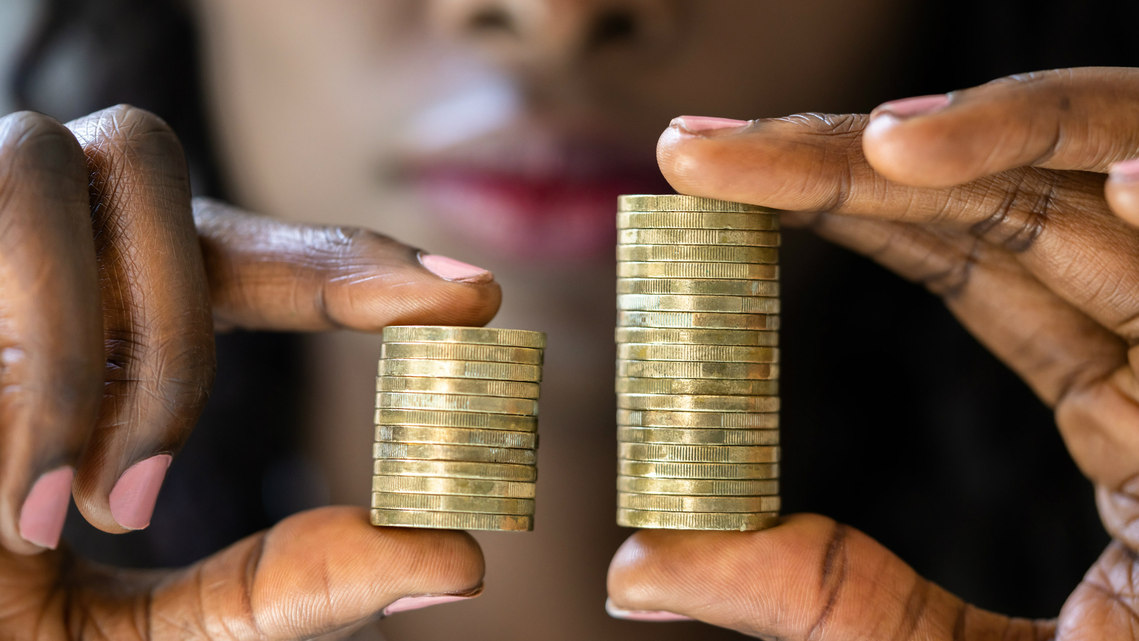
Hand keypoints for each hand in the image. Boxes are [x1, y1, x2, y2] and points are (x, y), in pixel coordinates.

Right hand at [0, 105, 499, 637]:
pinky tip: (8, 488)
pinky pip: (0, 218)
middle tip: (154, 485)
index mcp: (88, 324)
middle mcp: (17, 252)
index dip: (359, 261)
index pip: (247, 252)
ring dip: (122, 337)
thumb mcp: (120, 635)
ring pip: (80, 164)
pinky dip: (47, 361)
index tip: (476, 297)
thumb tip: (456, 559)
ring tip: (82, 497)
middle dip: (204, 302)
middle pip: (155, 163)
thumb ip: (276, 594)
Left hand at [607, 67, 1138, 638]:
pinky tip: (1129, 175)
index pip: (956, 256)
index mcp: (1111, 391)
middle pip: (1001, 206)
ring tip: (877, 145)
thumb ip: (815, 597)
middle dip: (849, 161)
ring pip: (1121, 186)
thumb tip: (632, 568)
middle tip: (700, 148)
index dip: (827, 200)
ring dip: (1008, 146)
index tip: (693, 172)